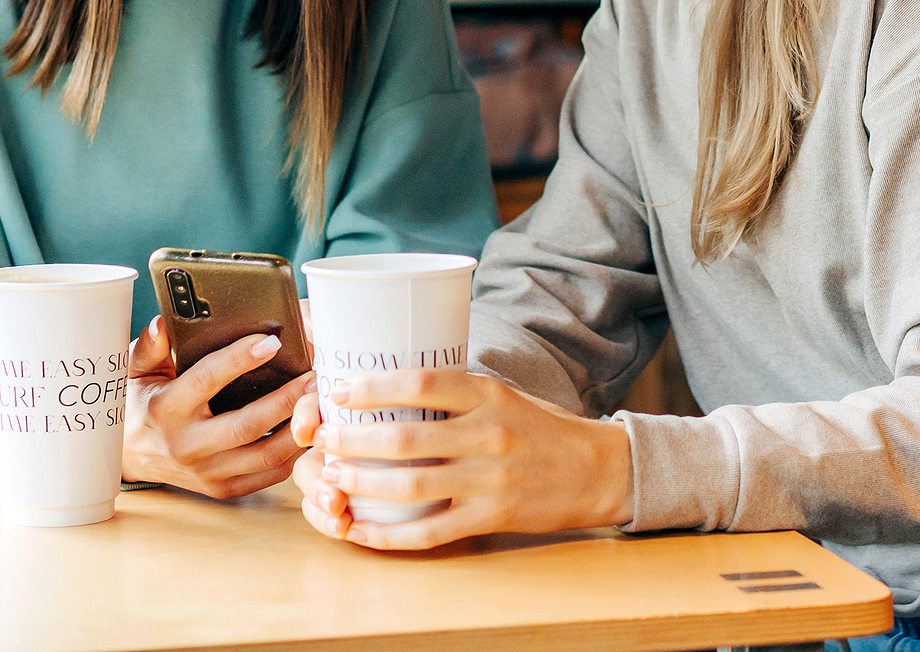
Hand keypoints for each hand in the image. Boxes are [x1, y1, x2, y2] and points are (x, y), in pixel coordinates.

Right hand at [122, 315, 312, 497]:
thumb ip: (151, 346)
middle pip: (247, 424)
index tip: (272, 342)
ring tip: (320, 400)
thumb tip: (163, 323)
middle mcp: (187, 445)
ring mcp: (207, 472)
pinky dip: (294, 453)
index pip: (206, 380)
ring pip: (265, 454)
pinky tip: (309, 428)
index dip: (240, 359)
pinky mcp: (223, 489)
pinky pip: (268, 474)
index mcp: (166, 409)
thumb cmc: (141, 402)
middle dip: (287, 399)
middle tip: (315, 375)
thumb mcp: (136, 370)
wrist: (129, 455)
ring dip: (299, 428)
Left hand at [291, 368, 633, 549]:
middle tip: (324, 437)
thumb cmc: (538, 427)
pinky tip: (361, 530)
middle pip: (406, 439)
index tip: (339, 390)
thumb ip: (452, 393)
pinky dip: (390, 535)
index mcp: (487, 394)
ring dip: (363, 483)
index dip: (373, 387)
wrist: (596, 468)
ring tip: (333, 475)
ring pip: (412, 487)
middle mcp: (487, 434)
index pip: (420, 383)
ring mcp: (490, 480)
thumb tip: (385, 384)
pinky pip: (431, 532)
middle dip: (353, 439)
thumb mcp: (500, 394)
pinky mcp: (492, 517)